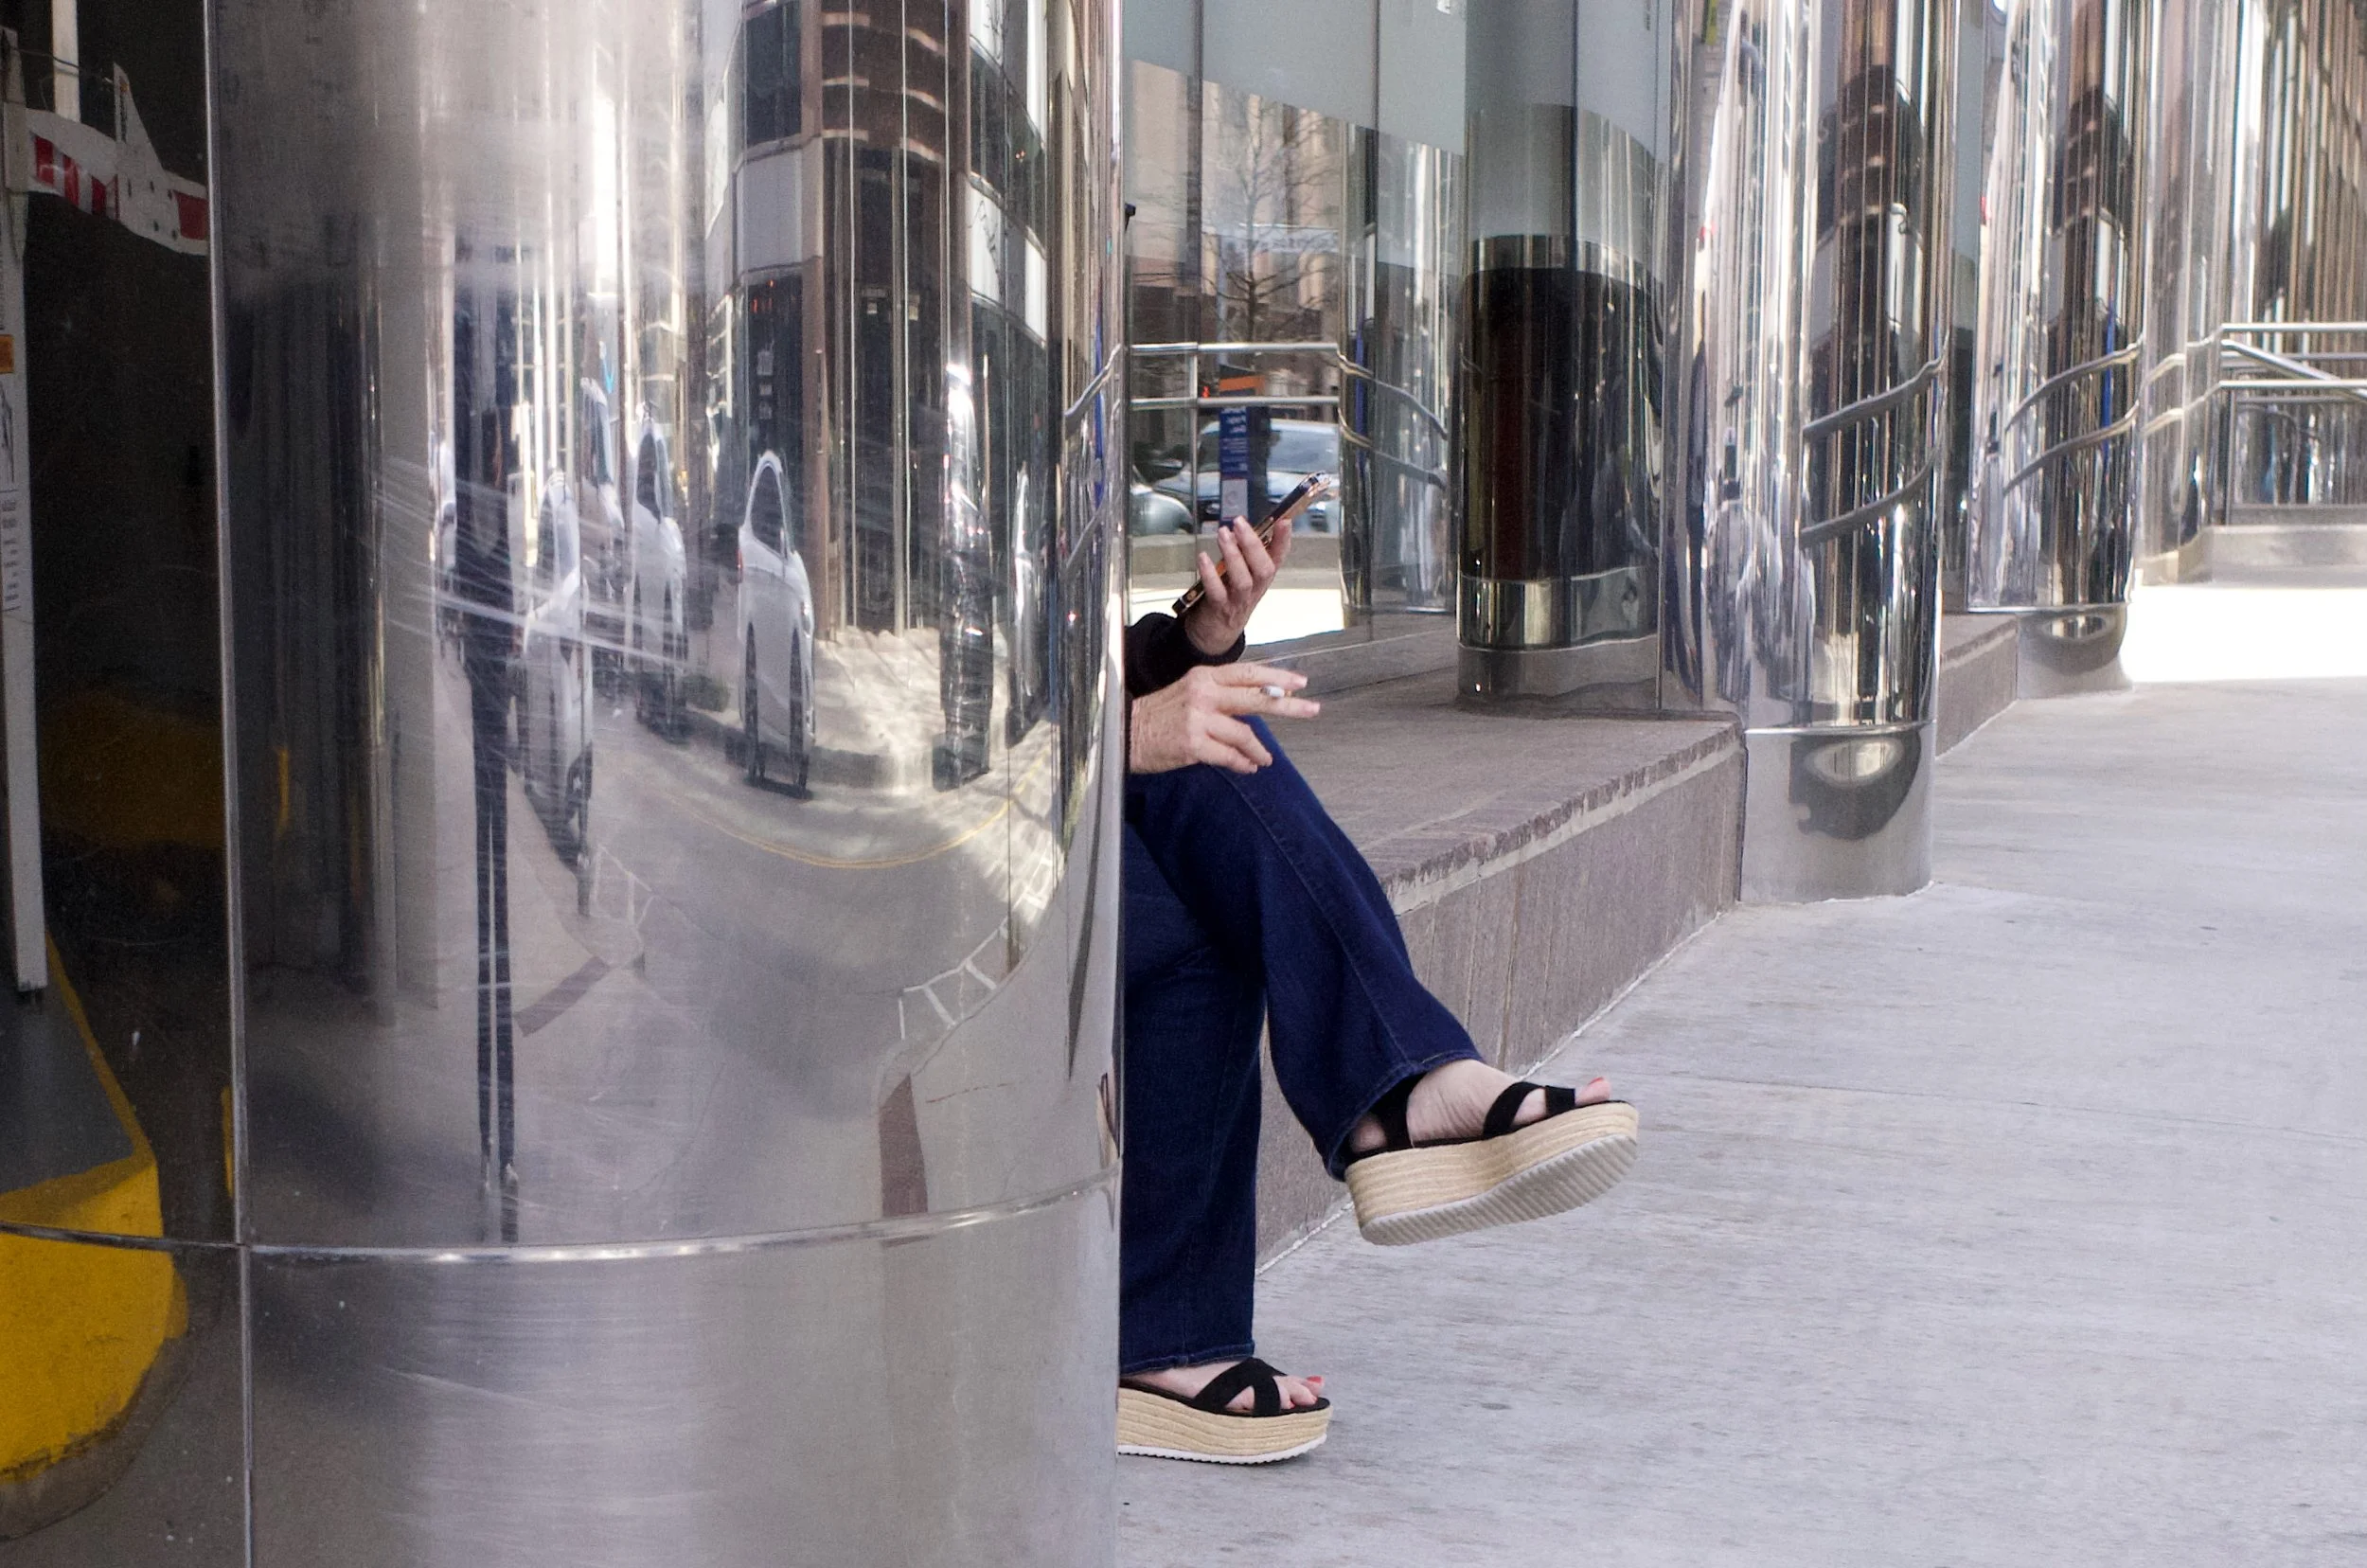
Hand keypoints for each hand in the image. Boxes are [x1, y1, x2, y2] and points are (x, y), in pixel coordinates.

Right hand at [1128, 663, 1319, 774]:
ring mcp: (1198, 719)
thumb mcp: (1190, 692)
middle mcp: (1203, 694)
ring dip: (1259, 749)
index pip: (1247, 673)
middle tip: (1312, 708)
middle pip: (1255, 697)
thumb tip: (1260, 702)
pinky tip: (1248, 768)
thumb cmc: (1161, 714)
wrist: (1125, 732)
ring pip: (1244, 733)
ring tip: (1266, 759)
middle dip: (1288, 704)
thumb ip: (1221, 695)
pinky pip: (1229, 756)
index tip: (1300, 682)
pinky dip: (1243, 763)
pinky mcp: (1193, 744)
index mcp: (1203, 676)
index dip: (1276, 678)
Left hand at [1184, 513, 1293, 654]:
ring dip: (1233, 555)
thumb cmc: (1229, 596)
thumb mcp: (1242, 573)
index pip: (1278, 558)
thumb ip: (1245, 554)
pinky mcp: (1219, 608)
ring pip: (1243, 580)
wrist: (1216, 632)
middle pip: (1263, 569)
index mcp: (1262, 578)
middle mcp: (1255, 589)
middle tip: (1240, 523)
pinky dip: (1210, 574)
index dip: (1283, 540)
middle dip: (1253, 545)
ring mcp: (1238, 601)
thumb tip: (1241, 527)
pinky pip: (1217, 592)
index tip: (1284, 521)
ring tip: (1223, 534)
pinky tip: (1203, 557)